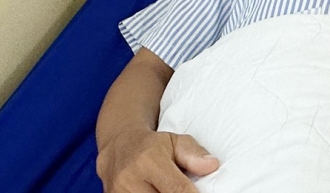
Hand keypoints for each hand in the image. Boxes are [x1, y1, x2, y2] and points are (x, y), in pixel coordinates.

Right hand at [95, 129, 218, 192]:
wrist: (118, 147)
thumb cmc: (151, 146)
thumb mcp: (175, 141)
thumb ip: (194, 154)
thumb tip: (212, 166)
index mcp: (149, 161)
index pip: (177, 189)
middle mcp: (130, 180)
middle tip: (189, 192)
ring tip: (167, 189)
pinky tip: (158, 192)